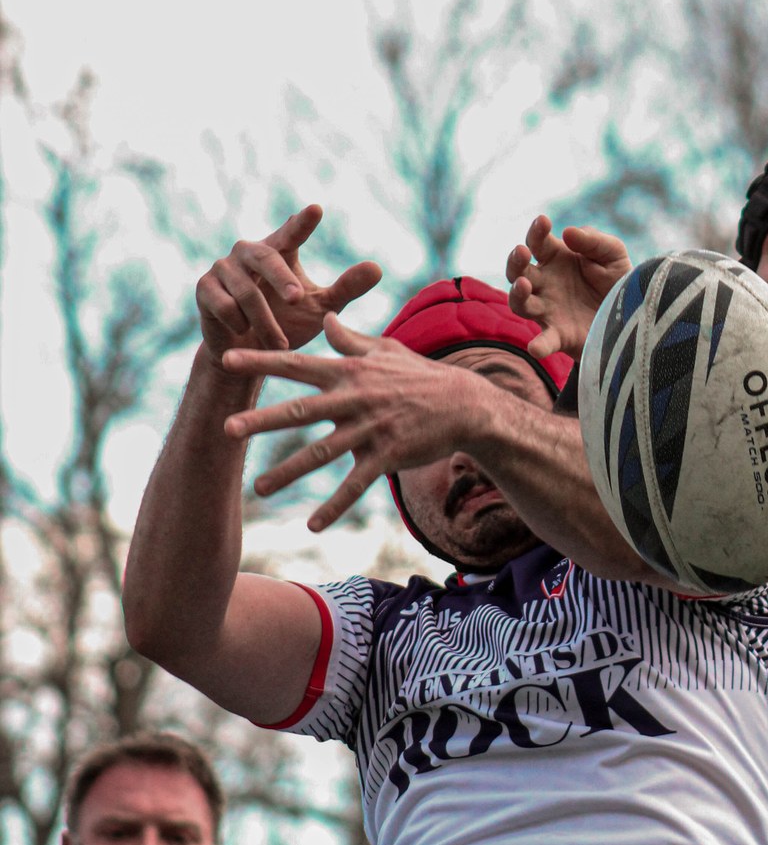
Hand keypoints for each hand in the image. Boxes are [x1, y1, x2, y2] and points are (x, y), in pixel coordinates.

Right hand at [196, 205, 381, 365]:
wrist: (250, 355)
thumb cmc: (288, 323)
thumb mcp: (321, 308)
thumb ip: (346, 288)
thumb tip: (378, 268)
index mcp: (279, 251)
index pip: (292, 232)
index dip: (302, 222)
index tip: (316, 209)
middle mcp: (248, 252)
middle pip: (267, 256)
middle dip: (283, 278)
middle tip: (299, 298)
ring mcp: (223, 268)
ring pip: (247, 291)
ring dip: (267, 321)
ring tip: (280, 342)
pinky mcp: (205, 288)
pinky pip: (225, 305)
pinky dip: (240, 324)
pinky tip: (245, 333)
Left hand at [221, 315, 492, 531]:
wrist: (464, 403)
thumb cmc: (420, 375)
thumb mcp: (386, 349)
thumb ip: (349, 340)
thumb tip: (324, 319)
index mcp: (348, 372)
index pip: (297, 365)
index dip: (261, 360)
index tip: (225, 359)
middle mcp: (354, 399)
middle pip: (301, 411)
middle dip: (262, 420)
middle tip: (225, 428)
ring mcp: (371, 429)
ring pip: (322, 454)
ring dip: (289, 472)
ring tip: (258, 488)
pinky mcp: (388, 455)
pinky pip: (356, 485)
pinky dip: (335, 506)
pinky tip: (313, 526)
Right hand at [506, 215, 630, 362]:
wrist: (632, 316)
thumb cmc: (616, 281)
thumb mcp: (613, 255)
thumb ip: (593, 240)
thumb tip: (568, 232)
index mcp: (556, 259)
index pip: (538, 243)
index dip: (536, 231)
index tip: (543, 221)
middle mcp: (546, 284)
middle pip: (518, 272)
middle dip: (515, 261)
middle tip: (522, 251)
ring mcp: (549, 310)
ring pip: (520, 303)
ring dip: (517, 294)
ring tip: (524, 286)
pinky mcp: (560, 336)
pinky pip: (544, 340)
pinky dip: (539, 344)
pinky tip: (535, 348)